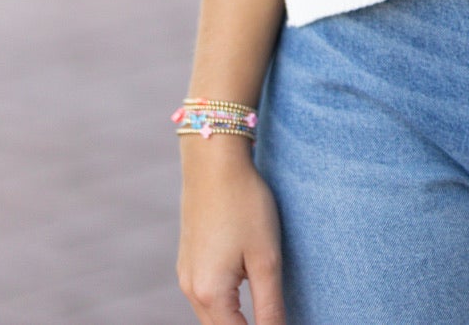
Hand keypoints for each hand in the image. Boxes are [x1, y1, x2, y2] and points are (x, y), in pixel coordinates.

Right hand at [177, 139, 285, 323]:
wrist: (214, 160)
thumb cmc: (244, 204)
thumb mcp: (266, 257)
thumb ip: (270, 306)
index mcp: (210, 294)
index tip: (281, 324)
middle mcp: (191, 289)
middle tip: (274, 317)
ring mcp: (186, 274)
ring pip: (211, 316)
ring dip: (234, 320)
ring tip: (262, 312)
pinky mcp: (188, 258)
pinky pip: (205, 295)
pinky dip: (224, 304)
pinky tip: (244, 291)